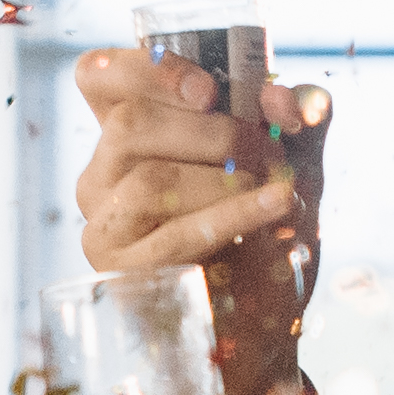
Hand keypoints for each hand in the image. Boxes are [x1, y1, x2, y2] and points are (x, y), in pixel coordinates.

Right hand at [70, 42, 328, 283]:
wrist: (262, 326)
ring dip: (227, 180)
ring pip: (151, 181)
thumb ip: (294, 120)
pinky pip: (173, 237)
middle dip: (214, 131)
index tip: (209, 90)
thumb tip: (295, 98)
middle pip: (129, 123)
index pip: (98, 77)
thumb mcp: (289, 165)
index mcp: (128, 135)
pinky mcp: (118, 273)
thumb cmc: (264, 236)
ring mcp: (103, 224)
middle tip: (271, 152)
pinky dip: (233, 216)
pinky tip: (277, 207)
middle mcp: (102, 175)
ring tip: (279, 190)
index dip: (145, 69)